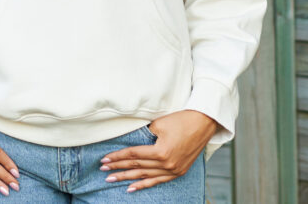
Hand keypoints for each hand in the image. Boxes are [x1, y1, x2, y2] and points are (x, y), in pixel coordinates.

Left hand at [99, 110, 218, 192]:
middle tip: (104, 171)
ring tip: (113, 180)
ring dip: (128, 178)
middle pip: (137, 167)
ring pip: (146, 176)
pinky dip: (145, 184)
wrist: (203, 123)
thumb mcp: (159, 124)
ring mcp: (173, 170)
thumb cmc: (181, 119)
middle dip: (119, 168)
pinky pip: (158, 181)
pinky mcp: (178, 171)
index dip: (117, 157)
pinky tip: (132, 188)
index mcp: (160, 152)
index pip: (133, 155)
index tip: (104, 159)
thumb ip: (145, 135)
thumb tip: (132, 140)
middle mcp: (167, 164)